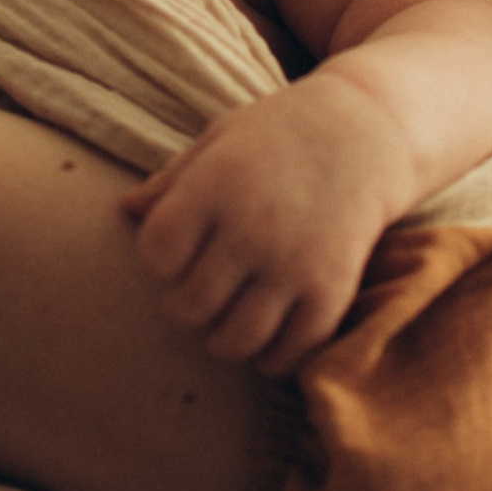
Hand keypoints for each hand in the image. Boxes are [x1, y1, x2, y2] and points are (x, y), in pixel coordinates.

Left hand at [123, 73, 413, 374]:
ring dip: (222, 338)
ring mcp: (294, 264)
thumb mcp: (220, 139)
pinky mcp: (332, 291)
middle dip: (185, 305)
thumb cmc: (279, 133)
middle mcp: (252, 228)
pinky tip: (267, 333)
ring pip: (234, 341)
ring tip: (228, 315)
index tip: (178, 249)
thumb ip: (172, 180)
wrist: (366, 132)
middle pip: (189, 306)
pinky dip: (271, 357)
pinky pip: (290, 352)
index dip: (159, 260)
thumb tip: (125, 211)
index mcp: (217, 184)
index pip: (157, 254)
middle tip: (200, 288)